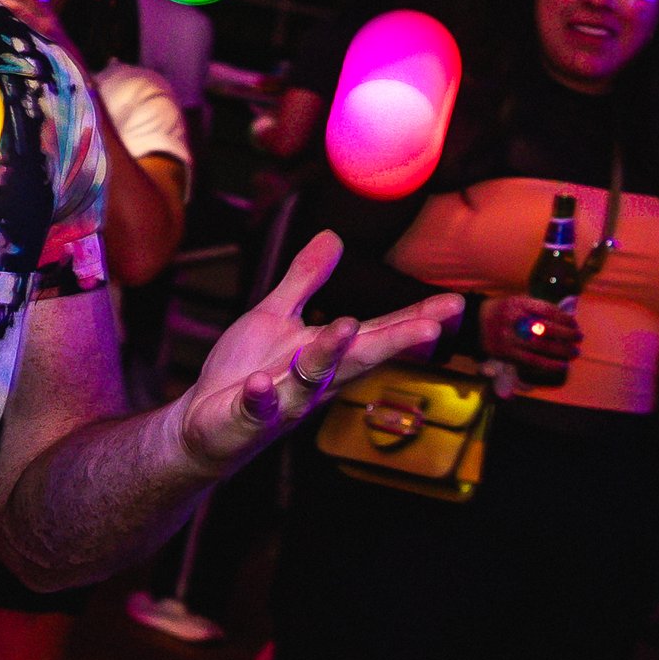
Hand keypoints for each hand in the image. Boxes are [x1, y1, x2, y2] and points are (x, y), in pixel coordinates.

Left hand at [171, 230, 460, 477]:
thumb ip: (305, 279)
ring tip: (345, 326)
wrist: (205, 423)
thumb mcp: (276, 316)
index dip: (413, 320)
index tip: (453, 305)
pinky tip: (260, 381)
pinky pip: (257, 406)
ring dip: (328, 355)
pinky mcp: (248, 417)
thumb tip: (333, 236)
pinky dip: (261, 395)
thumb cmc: (248, 369)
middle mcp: (315, 380)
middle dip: (394, 342)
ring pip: (311, 379)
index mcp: (327, 355)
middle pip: (359, 358)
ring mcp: (284, 401)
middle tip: (432, 327)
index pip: (376, 334)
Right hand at [480, 296, 582, 376]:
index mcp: (518, 304)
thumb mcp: (518, 302)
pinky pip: (532, 360)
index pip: (546, 310)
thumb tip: (566, 317)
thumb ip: (539, 308)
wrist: (475, 324)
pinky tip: (562, 365)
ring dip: (562, 351)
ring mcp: (509, 338)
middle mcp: (513, 320)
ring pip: (541, 346)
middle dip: (566, 334)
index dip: (564, 318)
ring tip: (574, 352)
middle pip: (546, 328)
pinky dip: (549, 364)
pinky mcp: (507, 353)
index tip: (574, 323)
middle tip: (579, 338)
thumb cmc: (503, 312)